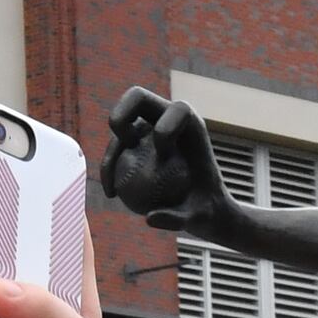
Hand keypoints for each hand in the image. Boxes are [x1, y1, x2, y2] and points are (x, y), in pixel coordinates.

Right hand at [100, 87, 228, 231]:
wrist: (202, 209)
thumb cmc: (207, 209)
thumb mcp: (199, 218)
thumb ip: (179, 218)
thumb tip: (149, 218)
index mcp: (190, 123)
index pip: (176, 110)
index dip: (166, 127)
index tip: (163, 154)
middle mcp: (166, 117)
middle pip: (137, 99)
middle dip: (123, 113)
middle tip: (122, 141)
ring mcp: (146, 128)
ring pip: (120, 128)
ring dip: (112, 152)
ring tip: (113, 186)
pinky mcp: (134, 144)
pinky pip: (116, 151)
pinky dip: (110, 169)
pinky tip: (112, 194)